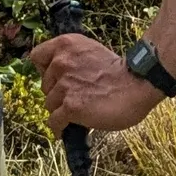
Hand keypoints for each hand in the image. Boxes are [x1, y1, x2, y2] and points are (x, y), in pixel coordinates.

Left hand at [29, 33, 163, 135]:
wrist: (138, 84)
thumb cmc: (120, 71)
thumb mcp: (91, 52)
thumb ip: (73, 59)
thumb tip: (62, 77)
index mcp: (66, 44)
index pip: (37, 56)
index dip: (45, 70)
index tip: (55, 79)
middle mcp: (61, 62)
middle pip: (44, 85)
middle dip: (56, 93)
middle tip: (74, 99)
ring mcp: (64, 84)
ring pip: (49, 105)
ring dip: (61, 111)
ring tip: (77, 114)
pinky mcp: (70, 106)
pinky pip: (54, 121)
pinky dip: (59, 128)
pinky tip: (65, 131)